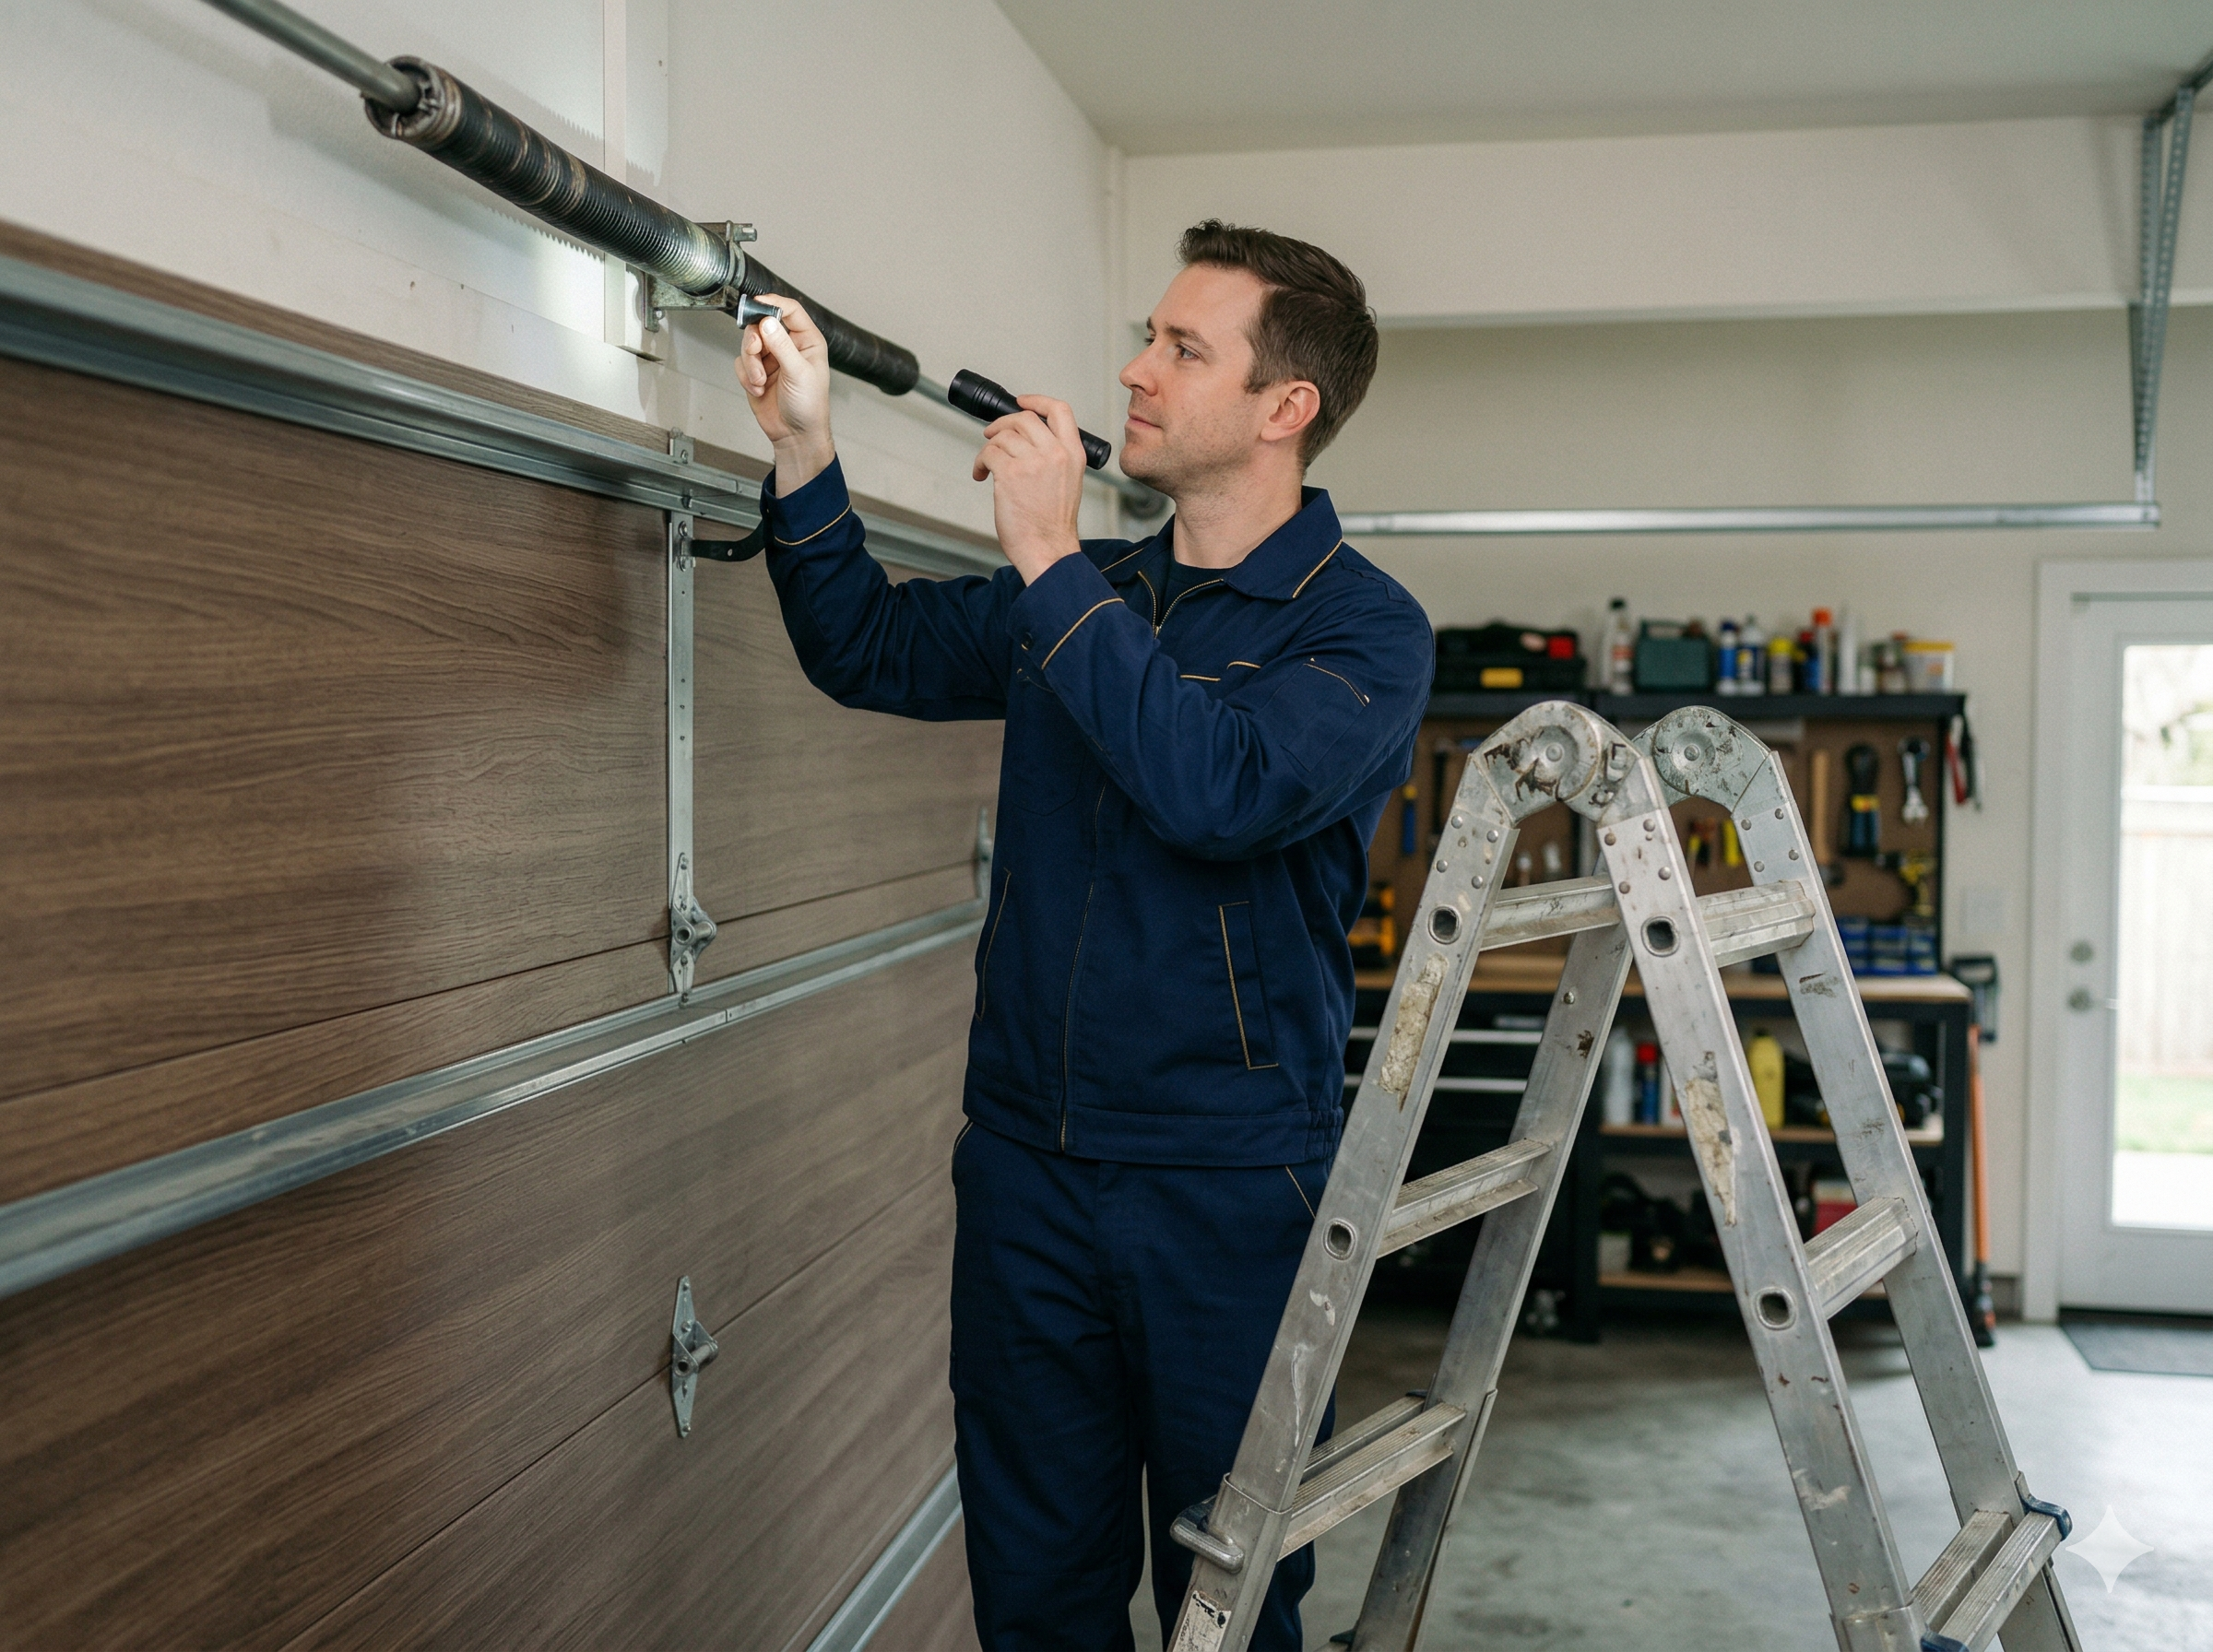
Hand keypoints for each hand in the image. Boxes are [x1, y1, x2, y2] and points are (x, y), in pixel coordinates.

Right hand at [735, 296, 834, 493]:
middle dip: (755, 341)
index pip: (790, 310)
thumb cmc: (809, 406)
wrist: (795, 435)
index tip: (756, 304)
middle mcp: (788, 345)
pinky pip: (741, 363)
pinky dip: (746, 377)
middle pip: (761, 324)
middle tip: (756, 352)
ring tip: (760, 381)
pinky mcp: (756, 372)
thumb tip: (767, 322)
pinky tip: (758, 390)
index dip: (773, 303)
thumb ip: (782, 346)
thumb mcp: (799, 373)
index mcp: (807, 341)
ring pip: (748, 344)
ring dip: (751, 364)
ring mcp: (771, 358)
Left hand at [974, 395, 1084, 582]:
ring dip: (989, 448)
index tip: (1022, 401)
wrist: (1048, 549)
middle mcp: (1056, 453)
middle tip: (992, 436)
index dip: (1037, 400)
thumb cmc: (1053, 524)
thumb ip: (1054, 457)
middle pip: (1024, 418)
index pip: (1060, 410)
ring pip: (1002, 436)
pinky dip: (980, 463)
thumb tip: (1025, 439)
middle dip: (1002, 424)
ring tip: (987, 466)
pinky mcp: (1010, 473)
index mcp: (1073, 454)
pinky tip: (982, 476)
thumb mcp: (1068, 482)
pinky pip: (988, 453)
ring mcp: (1033, 462)